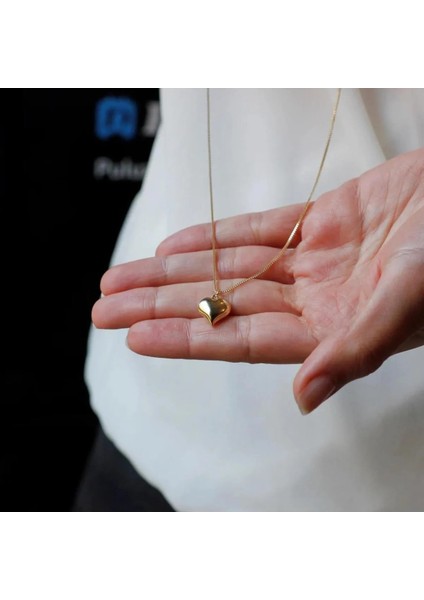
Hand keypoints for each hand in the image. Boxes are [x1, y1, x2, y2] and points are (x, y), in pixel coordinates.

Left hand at [93, 149, 423, 413]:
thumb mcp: (409, 302)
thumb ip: (355, 349)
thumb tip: (304, 397)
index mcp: (334, 330)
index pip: (241, 339)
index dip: (187, 338)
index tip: (134, 337)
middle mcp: (317, 301)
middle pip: (222, 304)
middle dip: (161, 305)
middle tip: (104, 308)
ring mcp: (317, 261)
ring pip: (230, 268)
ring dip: (176, 272)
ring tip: (122, 278)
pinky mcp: (324, 222)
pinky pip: (260, 231)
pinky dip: (217, 237)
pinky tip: (175, 246)